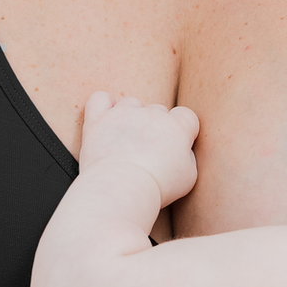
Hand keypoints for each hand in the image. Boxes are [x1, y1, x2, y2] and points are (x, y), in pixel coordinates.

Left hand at [79, 90, 198, 204]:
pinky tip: (106, 121)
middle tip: (148, 152)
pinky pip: (100, 99)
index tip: (175, 147)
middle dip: (155, 127)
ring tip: (125, 141)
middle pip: (158, 110)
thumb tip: (182, 149)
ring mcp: (123, 114)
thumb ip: (188, 156)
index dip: (183, 130)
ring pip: (131, 103)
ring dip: (130, 117)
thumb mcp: (188, 176)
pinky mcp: (98, 119)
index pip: (186, 116)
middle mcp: (151, 114)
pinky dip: (103, 106)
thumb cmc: (158, 186)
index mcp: (177, 126)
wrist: (122, 188)